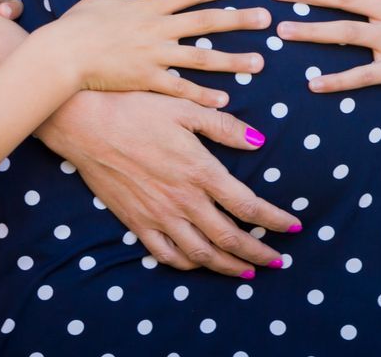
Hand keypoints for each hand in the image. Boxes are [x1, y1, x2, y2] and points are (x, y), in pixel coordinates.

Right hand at [36, 90, 300, 276]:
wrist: (87, 123)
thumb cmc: (137, 108)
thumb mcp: (185, 108)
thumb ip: (224, 127)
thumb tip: (259, 141)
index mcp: (200, 171)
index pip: (248, 205)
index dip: (274, 221)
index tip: (294, 227)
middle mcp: (183, 199)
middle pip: (229, 238)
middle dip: (259, 253)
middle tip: (278, 260)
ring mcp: (158, 215)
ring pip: (201, 253)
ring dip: (227, 267)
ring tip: (247, 271)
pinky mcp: (136, 222)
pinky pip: (166, 254)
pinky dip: (187, 264)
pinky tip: (199, 263)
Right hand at [41, 0, 269, 107]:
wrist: (61, 54)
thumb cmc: (78, 24)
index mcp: (148, 7)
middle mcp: (157, 30)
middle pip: (205, 23)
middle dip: (239, 19)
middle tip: (267, 18)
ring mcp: (154, 56)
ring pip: (201, 57)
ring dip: (232, 59)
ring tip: (259, 62)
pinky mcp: (146, 81)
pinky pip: (180, 89)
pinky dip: (203, 94)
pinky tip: (225, 99)